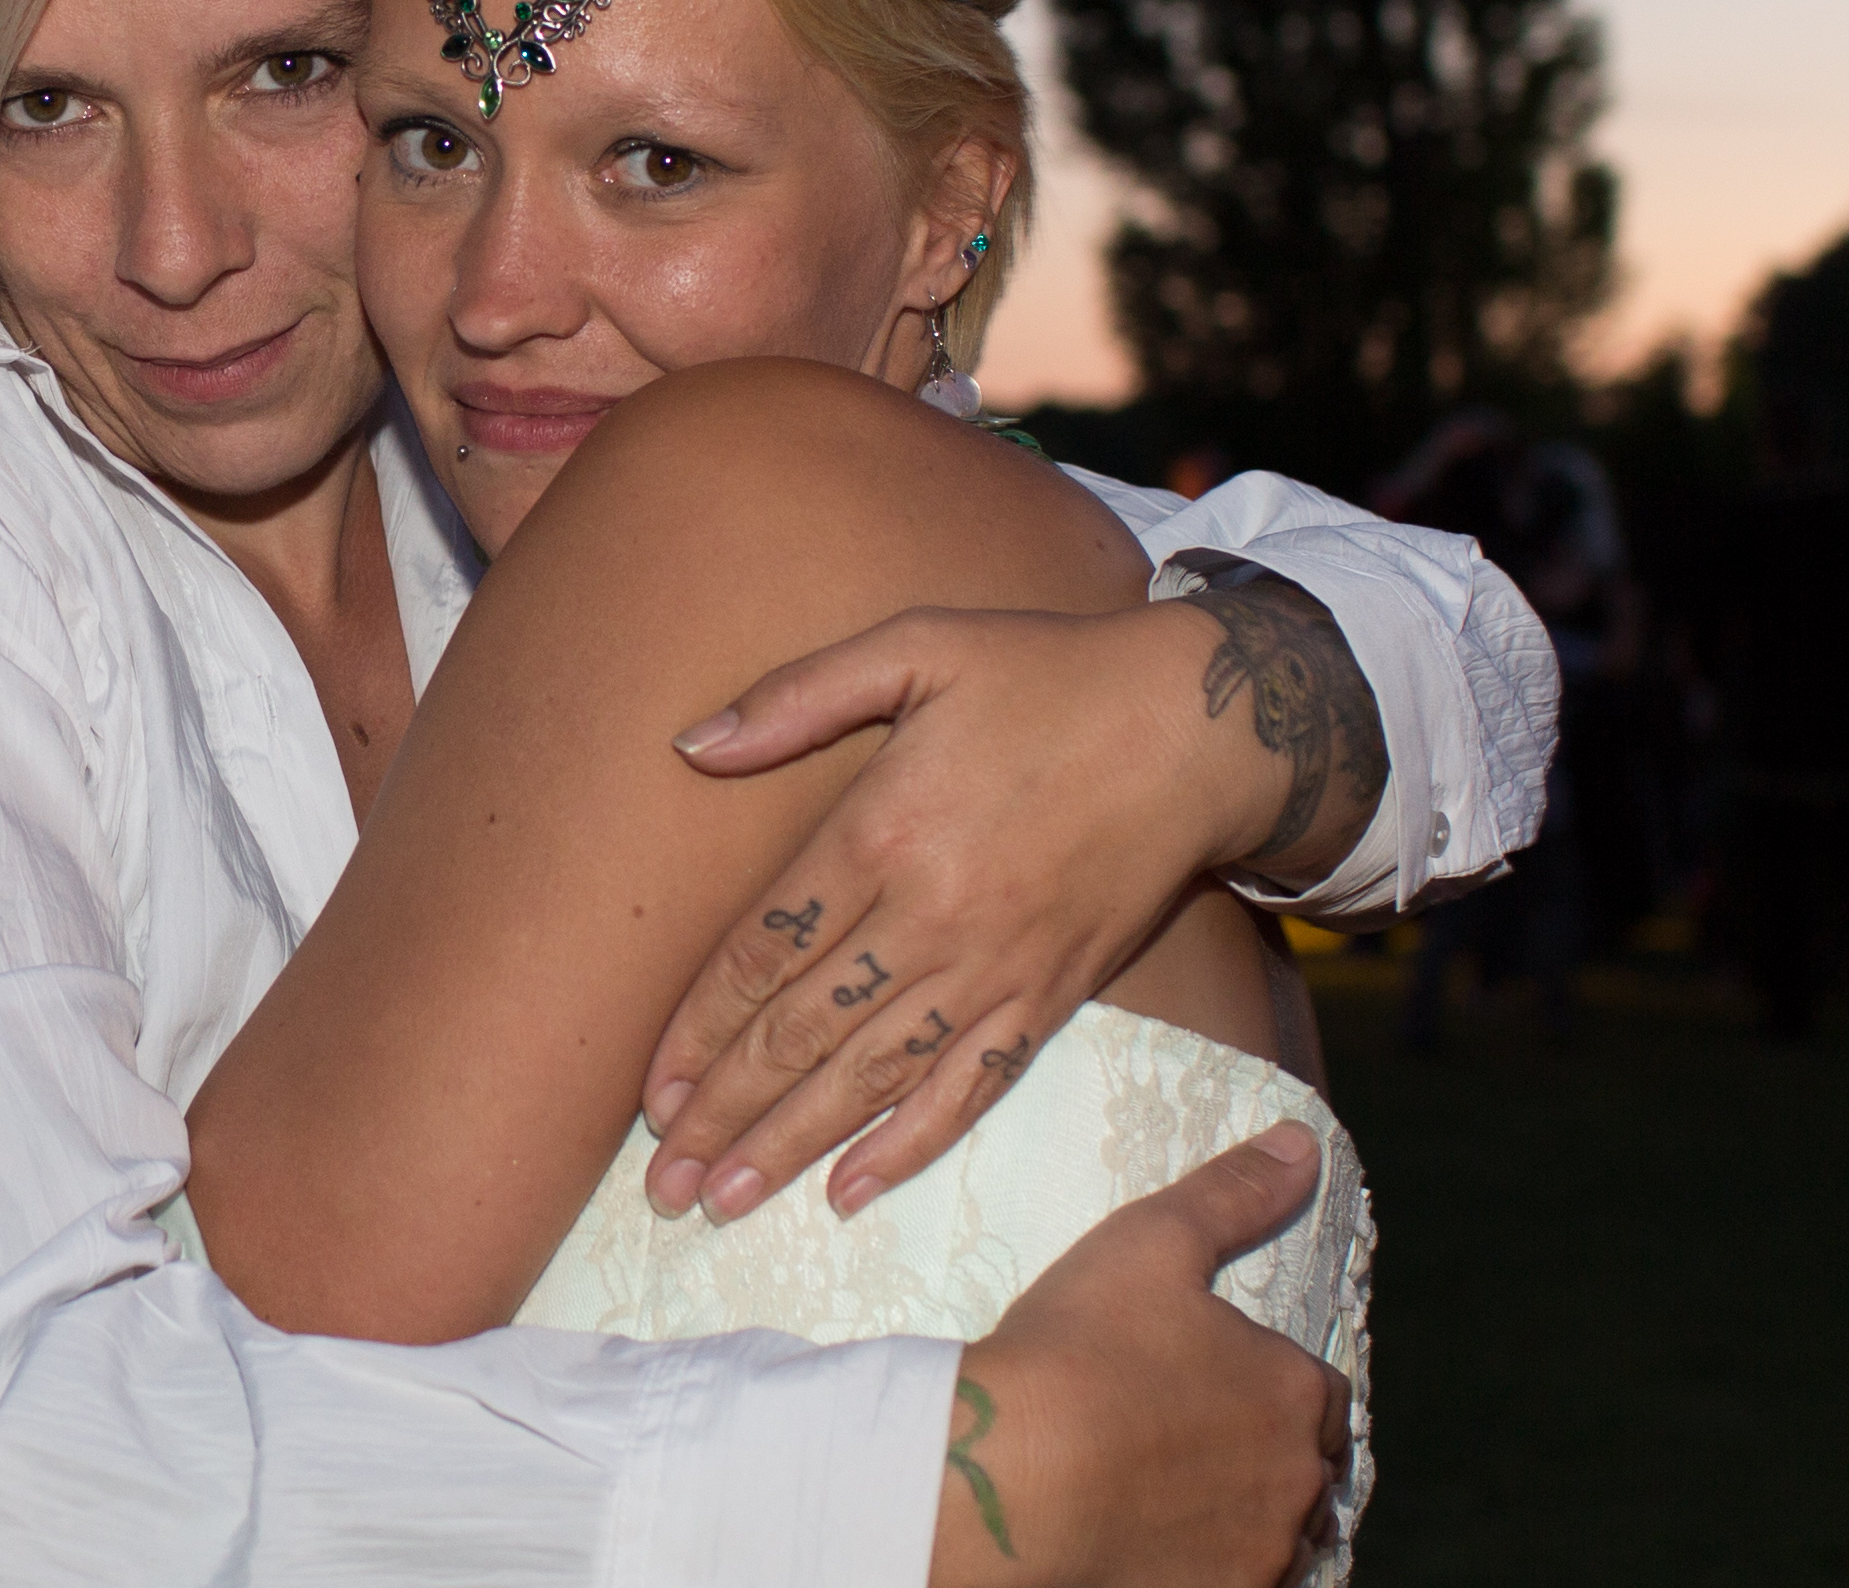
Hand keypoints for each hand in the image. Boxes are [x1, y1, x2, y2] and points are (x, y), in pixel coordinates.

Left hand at [638, 601, 1266, 1222]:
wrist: (1199, 726)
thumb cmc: (1044, 674)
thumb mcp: (916, 646)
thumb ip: (797, 696)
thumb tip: (691, 745)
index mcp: (879, 833)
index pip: (762, 953)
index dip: (699, 1030)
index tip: (648, 1092)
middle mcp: (930, 917)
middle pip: (803, 1033)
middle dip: (724, 1113)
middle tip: (663, 1184)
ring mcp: (994, 967)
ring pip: (873, 1077)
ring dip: (793, 1145)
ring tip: (725, 1203)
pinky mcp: (1052, 997)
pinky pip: (971, 1089)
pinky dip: (911, 1146)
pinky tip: (852, 1192)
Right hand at [931, 1124, 1349, 1586]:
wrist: (1011, 1478)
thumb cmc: (1077, 1350)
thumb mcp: (1149, 1242)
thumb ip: (1231, 1193)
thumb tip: (1300, 1143)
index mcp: (1293, 1392)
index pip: (1314, 1388)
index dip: (1262, 1375)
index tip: (1205, 1374)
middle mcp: (1298, 1482)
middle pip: (1300, 1466)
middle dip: (1258, 1448)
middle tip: (1178, 1432)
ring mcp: (1260, 1554)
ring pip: (1274, 1531)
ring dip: (1241, 1510)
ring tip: (1163, 1489)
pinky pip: (1236, 1578)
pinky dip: (1208, 1559)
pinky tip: (1151, 1536)